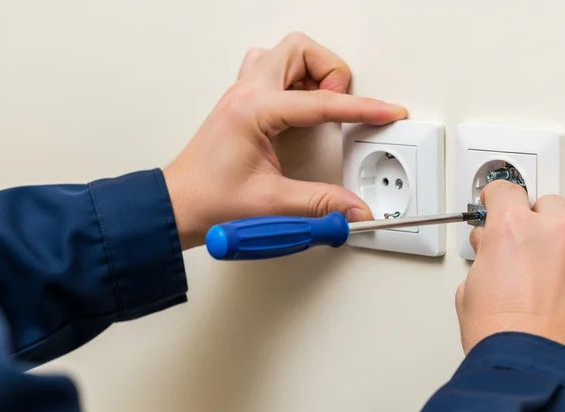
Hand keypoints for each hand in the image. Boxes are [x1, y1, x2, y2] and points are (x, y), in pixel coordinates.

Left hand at [163, 33, 406, 248]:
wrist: (177, 206)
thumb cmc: (207, 200)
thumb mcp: (272, 204)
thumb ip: (320, 205)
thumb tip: (353, 207)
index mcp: (254, 110)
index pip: (321, 101)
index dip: (362, 108)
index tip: (387, 111)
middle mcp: (247, 95)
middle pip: (299, 50)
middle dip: (330, 70)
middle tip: (341, 104)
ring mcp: (243, 97)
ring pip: (284, 55)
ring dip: (310, 71)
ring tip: (323, 104)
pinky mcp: (244, 107)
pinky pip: (274, 74)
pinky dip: (295, 84)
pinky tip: (301, 112)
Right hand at [455, 181, 564, 378]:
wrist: (539, 375)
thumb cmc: (505, 340)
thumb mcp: (471, 291)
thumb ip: (486, 258)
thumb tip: (492, 252)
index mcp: (515, 227)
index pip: (506, 191)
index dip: (499, 201)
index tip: (500, 205)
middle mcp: (558, 231)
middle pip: (550, 206)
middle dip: (538, 225)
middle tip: (529, 253)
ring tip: (556, 280)